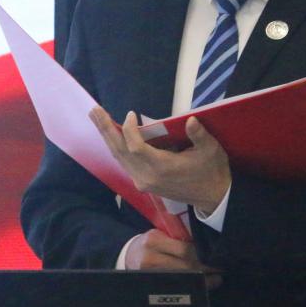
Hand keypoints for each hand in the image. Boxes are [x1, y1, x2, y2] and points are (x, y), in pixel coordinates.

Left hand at [90, 107, 230, 213]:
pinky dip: (115, 146)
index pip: (135, 147)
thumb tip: (191, 120)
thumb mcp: (211, 150)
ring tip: (96, 117)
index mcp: (162, 168)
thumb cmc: (211, 170)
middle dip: (106, 129)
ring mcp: (142, 182)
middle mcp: (147, 177)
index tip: (130, 113)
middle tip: (94, 110)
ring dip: (107, 136)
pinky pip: (124, 163)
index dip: (129, 130)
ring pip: (119, 157)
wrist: (211, 196)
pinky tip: (110, 134)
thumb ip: (199, 135)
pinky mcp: (142, 184)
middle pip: (120, 151)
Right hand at [125, 229, 221, 288]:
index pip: (185, 250)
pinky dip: (192, 287)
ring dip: (202, 281)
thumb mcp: (161, 234)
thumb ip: (179, 238)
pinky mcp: (151, 286)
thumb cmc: (151, 243)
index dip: (204, 256)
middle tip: (221, 271)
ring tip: (216, 280)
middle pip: (185, 267)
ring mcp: (150, 275)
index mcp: (154, 240)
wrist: (129, 256)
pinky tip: (202, 286)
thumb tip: (209, 246)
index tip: (218, 258)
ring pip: (183, 279)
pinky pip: (177, 288)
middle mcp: (150, 258)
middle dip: (206, 270)